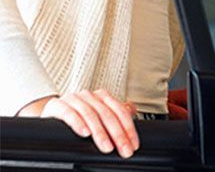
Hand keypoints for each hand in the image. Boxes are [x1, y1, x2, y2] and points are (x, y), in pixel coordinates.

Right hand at [19, 90, 138, 156]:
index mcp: (101, 96)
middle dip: (117, 134)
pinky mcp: (58, 105)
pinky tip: (85, 133)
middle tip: (123, 149)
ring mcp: (74, 99)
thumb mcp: (97, 113)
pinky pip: (69, 113)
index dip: (128, 128)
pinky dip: (78, 123)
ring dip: (100, 133)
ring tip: (106, 147)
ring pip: (90, 114)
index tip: (133, 144)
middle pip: (107, 114)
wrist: (51, 112)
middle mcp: (89, 96)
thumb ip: (114, 112)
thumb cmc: (77, 114)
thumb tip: (133, 110)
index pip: (119, 110)